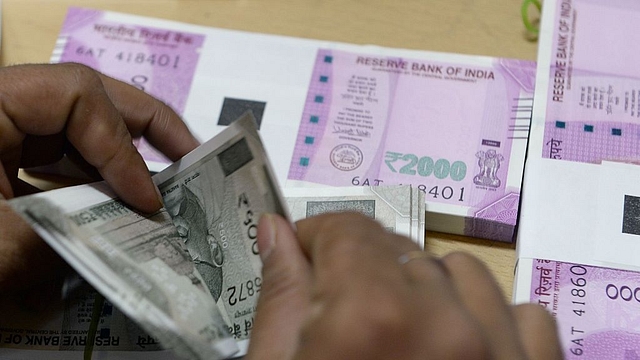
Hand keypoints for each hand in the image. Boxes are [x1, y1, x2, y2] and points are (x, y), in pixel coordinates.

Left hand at [0, 63, 198, 299]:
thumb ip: (68, 235)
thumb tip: (131, 233)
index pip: (76, 97)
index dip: (123, 146)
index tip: (148, 201)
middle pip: (84, 95)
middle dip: (143, 125)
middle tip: (191, 156)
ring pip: (73, 128)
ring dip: (121, 156)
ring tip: (164, 185)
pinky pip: (53, 160)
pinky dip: (90, 181)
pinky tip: (114, 207)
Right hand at [247, 212, 562, 359]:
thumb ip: (281, 298)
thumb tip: (275, 232)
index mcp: (372, 317)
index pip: (346, 229)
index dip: (315, 238)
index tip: (302, 257)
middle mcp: (447, 326)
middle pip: (400, 249)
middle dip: (363, 269)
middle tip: (343, 314)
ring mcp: (501, 352)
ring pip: (463, 274)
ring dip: (429, 291)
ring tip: (403, 338)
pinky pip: (526, 316)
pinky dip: (494, 321)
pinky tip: (464, 348)